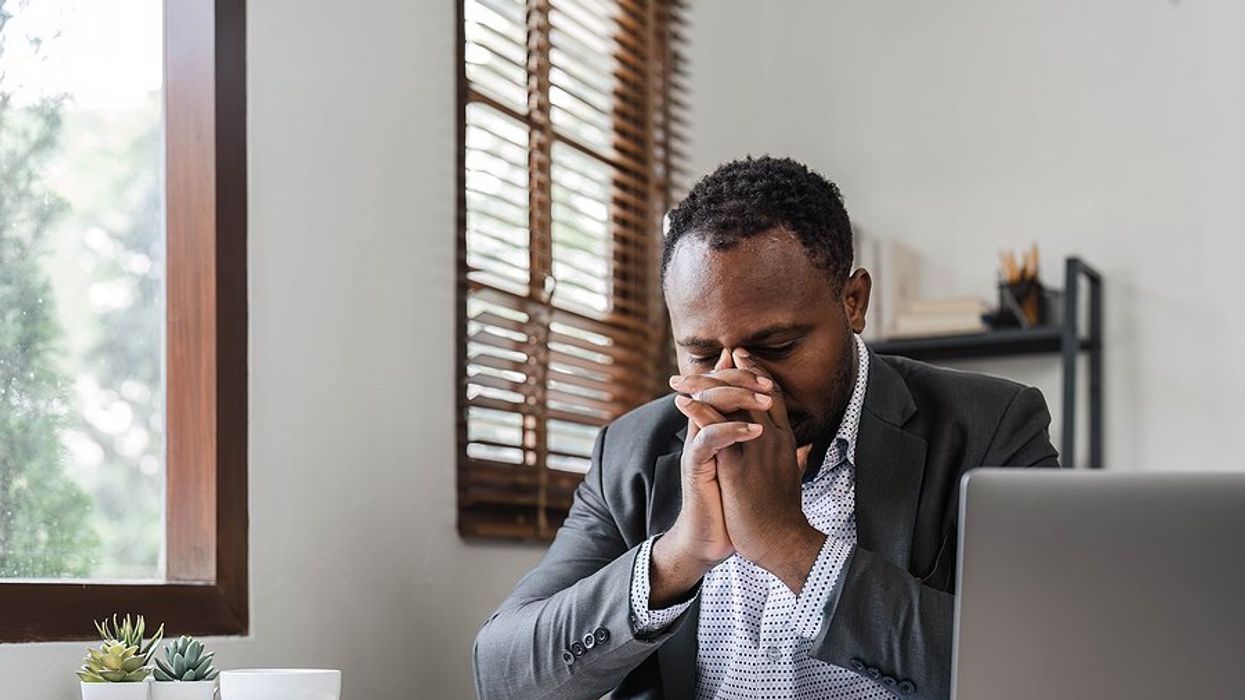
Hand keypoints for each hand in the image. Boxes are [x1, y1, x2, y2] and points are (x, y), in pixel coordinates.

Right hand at [647, 371, 768, 606]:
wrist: (712, 537)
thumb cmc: (734, 505)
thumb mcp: (752, 469)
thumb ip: (761, 449)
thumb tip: (784, 432)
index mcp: (719, 429)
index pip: (724, 389)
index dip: (742, 374)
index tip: (762, 367)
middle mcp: (704, 432)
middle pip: (713, 388)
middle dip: (740, 378)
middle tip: (764, 381)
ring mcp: (698, 447)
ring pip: (708, 405)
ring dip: (738, 398)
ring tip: (763, 400)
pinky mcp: (695, 466)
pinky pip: (708, 438)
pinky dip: (730, 430)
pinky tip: (754, 430)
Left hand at [675, 352, 825, 593]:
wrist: (782, 544)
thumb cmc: (783, 515)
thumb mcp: (792, 479)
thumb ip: (794, 460)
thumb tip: (800, 452)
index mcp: (786, 440)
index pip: (770, 392)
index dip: (753, 370)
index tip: (736, 354)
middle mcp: (774, 438)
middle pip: (750, 389)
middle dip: (722, 372)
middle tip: (697, 365)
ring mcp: (757, 450)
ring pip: (731, 403)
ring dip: (702, 387)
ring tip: (679, 380)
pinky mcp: (738, 466)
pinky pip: (716, 429)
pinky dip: (699, 411)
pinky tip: (683, 403)